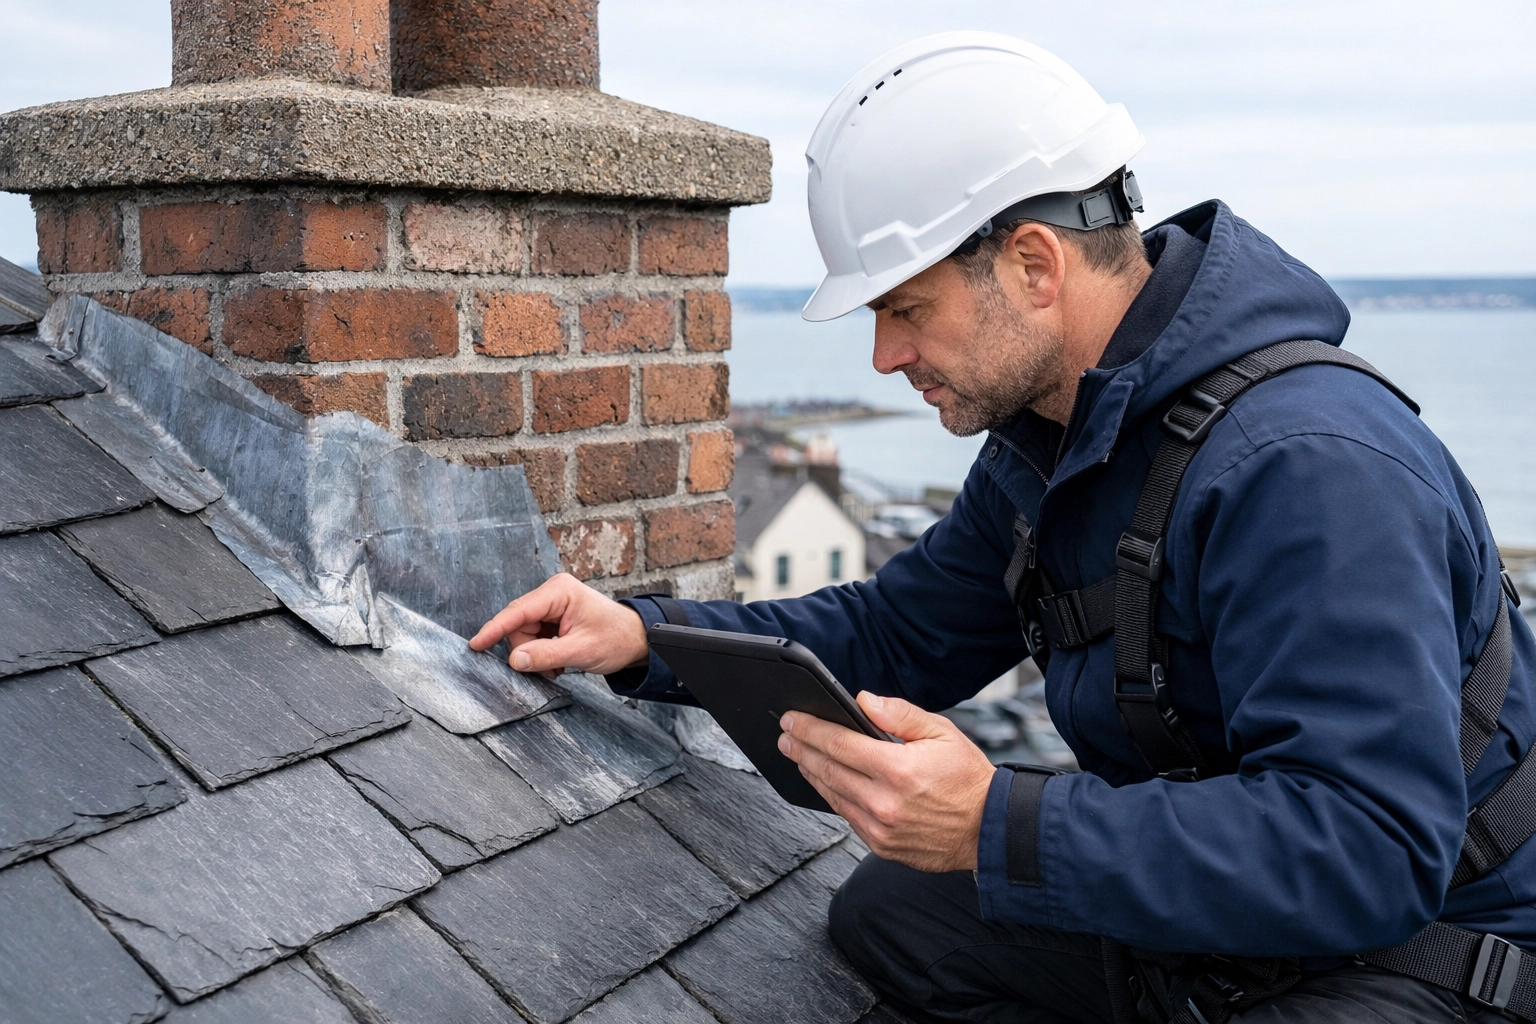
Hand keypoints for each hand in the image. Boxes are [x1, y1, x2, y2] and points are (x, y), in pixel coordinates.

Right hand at [469, 573, 648, 675]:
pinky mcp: (553, 616)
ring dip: (536, 654)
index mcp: (559, 592)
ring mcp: (552, 604)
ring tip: (560, 665)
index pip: (518, 611)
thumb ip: (546, 655)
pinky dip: (542, 652)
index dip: (494, 629)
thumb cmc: (617, 638)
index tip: (476, 644)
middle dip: (527, 650)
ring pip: (524, 634)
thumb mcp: (582, 651)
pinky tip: (559, 660)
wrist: (638, 639)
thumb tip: (514, 660)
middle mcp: (552, 593)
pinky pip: (534, 637)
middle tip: (551, 667)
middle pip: (518, 625)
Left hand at [778, 692, 995, 871]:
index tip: (792, 719)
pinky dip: (832, 796)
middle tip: (785, 735)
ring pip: (832, 795)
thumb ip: (899, 715)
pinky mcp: (882, 846)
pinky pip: (847, 817)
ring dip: (811, 773)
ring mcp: (881, 828)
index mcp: (898, 770)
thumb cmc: (969, 780)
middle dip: (801, 749)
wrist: (990, 829)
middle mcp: (884, 802)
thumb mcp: (942, 732)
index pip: (838, 743)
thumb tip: (863, 701)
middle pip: (827, 770)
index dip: (809, 729)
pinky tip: (826, 782)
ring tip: (799, 756)